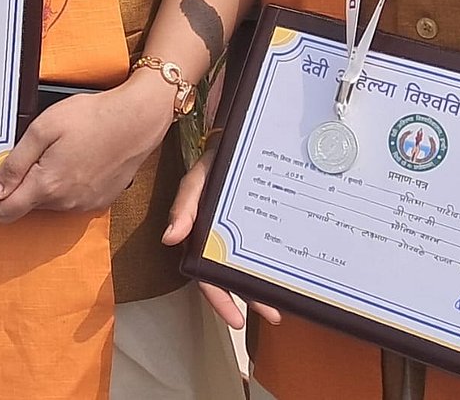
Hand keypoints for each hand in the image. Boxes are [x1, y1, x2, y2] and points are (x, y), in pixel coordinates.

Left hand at [0, 74, 171, 221]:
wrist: (138, 118)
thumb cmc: (93, 117)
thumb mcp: (44, 128)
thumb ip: (15, 162)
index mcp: (47, 185)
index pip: (5, 213)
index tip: (5, 174)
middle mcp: (65, 203)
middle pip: (28, 205)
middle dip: (28, 182)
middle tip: (42, 150)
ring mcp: (85, 204)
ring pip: (52, 202)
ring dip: (51, 182)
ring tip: (66, 150)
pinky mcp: (101, 201)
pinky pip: (74, 199)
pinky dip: (72, 183)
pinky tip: (83, 158)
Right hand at [162, 143, 281, 330]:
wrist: (237, 140)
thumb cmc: (211, 163)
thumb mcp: (195, 181)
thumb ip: (184, 207)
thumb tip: (169, 239)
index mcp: (202, 237)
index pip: (208, 276)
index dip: (220, 300)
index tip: (235, 320)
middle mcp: (222, 241)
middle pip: (234, 278)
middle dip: (252, 299)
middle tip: (274, 316)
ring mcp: (242, 234)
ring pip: (251, 267)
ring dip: (265, 287)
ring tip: (285, 304)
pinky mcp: (260, 224)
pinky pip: (265, 248)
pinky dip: (274, 261)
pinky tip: (289, 271)